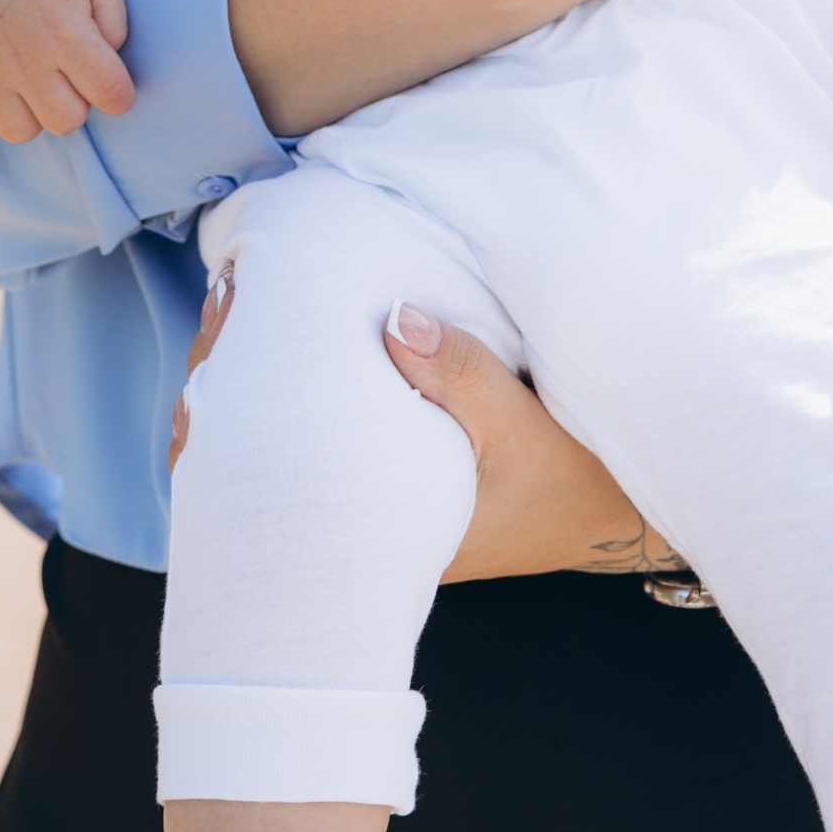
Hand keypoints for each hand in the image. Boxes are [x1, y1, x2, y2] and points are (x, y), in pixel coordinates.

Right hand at [0, 0, 133, 142]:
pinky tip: (8, 88)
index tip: (113, 79)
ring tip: (40, 83)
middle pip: (66, 121)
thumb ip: (117, 27)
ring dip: (37, 113)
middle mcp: (21, 55)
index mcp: (63, 30)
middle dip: (80, 102)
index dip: (120, 93)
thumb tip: (108, 72)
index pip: (111, 96)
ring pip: (20, 132)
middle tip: (72, 72)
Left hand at [169, 278, 654, 582]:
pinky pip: (314, 435)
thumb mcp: (523, 426)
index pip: (267, 481)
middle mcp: (354, 529)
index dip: (228, 405)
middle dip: (230, 377)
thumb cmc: (568, 481)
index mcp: (373, 534)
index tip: (225, 323)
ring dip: (257, 378)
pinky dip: (292, 388)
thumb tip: (394, 316)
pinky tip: (283, 338)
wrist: (607, 514)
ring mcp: (364, 505)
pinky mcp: (381, 479)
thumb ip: (462, 372)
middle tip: (226, 298)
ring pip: (278, 445)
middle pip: (255, 458)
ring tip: (240, 305)